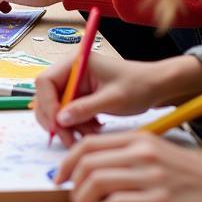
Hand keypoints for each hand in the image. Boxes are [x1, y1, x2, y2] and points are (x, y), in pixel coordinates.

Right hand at [32, 54, 165, 146]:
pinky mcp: (79, 95)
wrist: (156, 87)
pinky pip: (68, 112)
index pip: (45, 81)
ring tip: (89, 133)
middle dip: (56, 119)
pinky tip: (92, 129)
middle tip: (69, 138)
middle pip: (46, 96)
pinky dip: (76, 124)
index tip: (58, 125)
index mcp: (75, 62)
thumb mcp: (113, 99)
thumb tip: (60, 120)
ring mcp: (74, 83)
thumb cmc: (138, 85)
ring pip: (55, 107)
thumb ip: (85, 108)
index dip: (47, 104)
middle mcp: (70, 70)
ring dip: (68, 124)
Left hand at [55, 129, 201, 201]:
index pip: (88, 144)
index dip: (67, 162)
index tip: (60, 178)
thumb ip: (127, 155)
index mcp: (138, 139)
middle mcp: (141, 154)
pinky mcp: (160, 201)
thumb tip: (91, 170)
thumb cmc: (192, 176)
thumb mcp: (157, 153)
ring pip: (97, 183)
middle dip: (71, 184)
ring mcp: (151, 177)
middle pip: (88, 163)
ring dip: (83, 201)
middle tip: (72, 200)